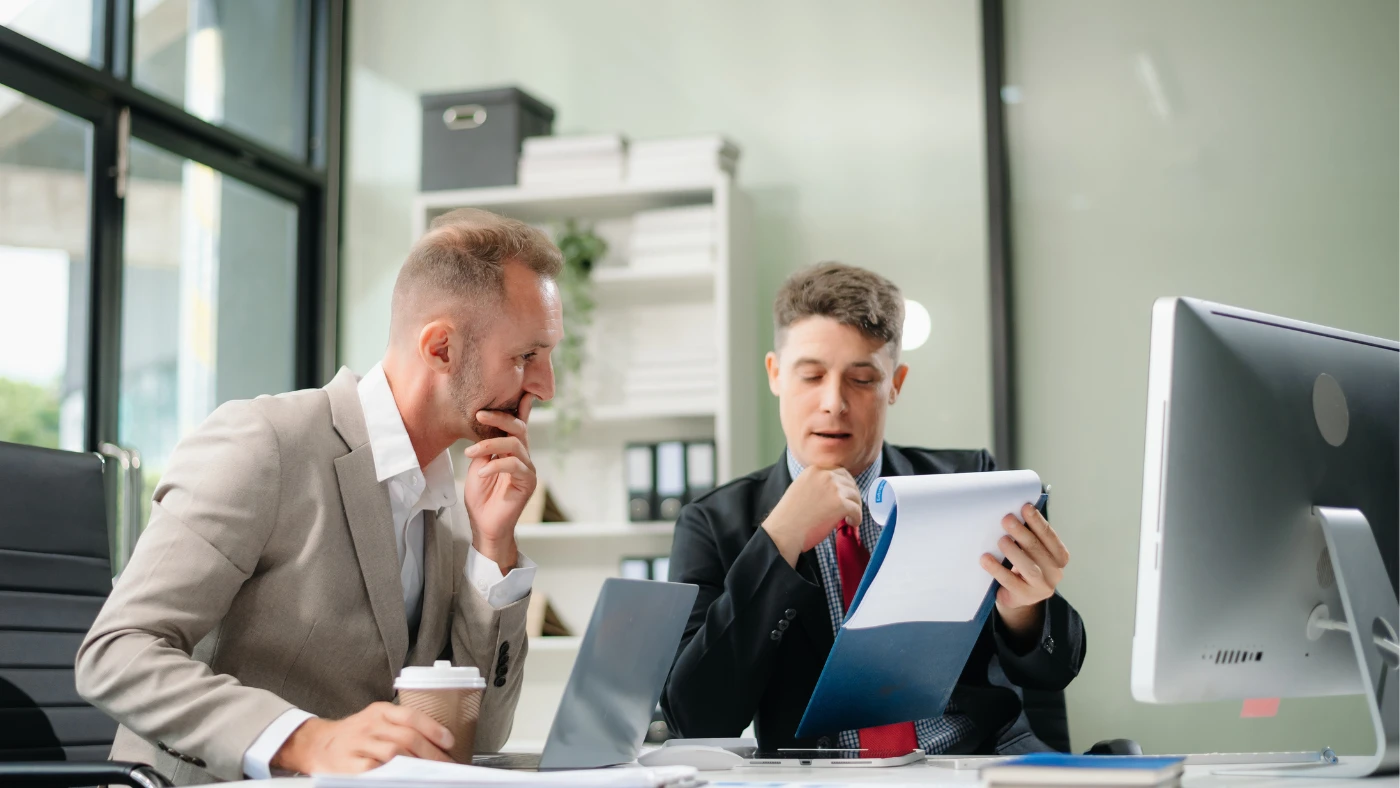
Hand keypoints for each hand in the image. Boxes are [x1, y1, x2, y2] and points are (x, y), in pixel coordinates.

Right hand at [270, 702, 453, 774]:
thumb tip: (436, 745)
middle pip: (406, 737)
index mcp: (380, 711)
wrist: (317, 744)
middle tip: (445, 765)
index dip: (433, 728)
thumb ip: (400, 728)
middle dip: (430, 753)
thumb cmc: (355, 734)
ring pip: (393, 753)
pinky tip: (403, 778)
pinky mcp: (347, 764)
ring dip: (415, 765)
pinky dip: (390, 774)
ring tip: (429, 773)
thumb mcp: (376, 720)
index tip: (449, 741)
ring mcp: (357, 744)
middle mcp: (369, 725)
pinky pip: (373, 769)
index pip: (411, 716)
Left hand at [462, 394, 536, 573]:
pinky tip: (481, 472)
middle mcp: (522, 457)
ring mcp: (527, 469)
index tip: (509, 394)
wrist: (484, 525)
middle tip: (479, 415)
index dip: (518, 407)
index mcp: (511, 450)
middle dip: (499, 418)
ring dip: (490, 445)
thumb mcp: (477, 465)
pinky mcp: (528, 483)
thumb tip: (487, 427)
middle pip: (518, 428)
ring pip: (514, 445)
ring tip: (470, 452)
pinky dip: (495, 465)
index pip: (517, 425)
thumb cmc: (480, 497)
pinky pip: (514, 465)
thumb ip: (485, 447)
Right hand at [762, 466, 863, 566]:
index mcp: (814, 470)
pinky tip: (851, 523)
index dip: (844, 483)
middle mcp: (825, 475)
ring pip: (855, 495)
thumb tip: (834, 490)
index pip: (838, 471)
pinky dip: (857, 518)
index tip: (845, 493)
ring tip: (850, 517)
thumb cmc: (789, 516)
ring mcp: (834, 489)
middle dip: (852, 493)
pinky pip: (857, 509)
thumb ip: (816, 484)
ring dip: (855, 506)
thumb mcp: (799, 488)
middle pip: (849, 481)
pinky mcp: (841, 504)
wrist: (784, 532)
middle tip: (851, 506)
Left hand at [980, 503, 1069, 637]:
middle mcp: (1055, 572)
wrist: (1017, 595)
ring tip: (1001, 540)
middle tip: (1007, 519)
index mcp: (1060, 556)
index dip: (1037, 521)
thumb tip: (1014, 513)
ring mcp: (1042, 587)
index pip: (1050, 536)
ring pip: (1029, 568)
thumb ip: (1028, 535)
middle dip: (1022, 533)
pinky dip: (997, 569)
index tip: (1025, 507)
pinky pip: (1010, 582)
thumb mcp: (1030, 551)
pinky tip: (986, 559)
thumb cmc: (1024, 564)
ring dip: (1014, 552)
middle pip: (1038, 550)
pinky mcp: (1025, 596)